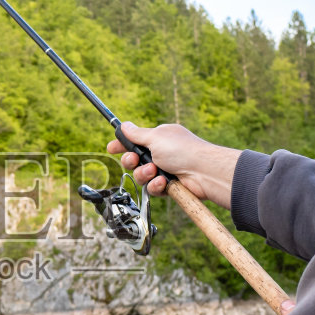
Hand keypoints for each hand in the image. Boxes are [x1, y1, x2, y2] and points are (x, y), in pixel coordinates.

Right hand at [107, 122, 240, 207]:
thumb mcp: (155, 137)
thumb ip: (136, 134)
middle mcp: (162, 154)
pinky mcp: (169, 186)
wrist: (203, 172)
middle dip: (132, 162)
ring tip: (154, 171)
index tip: (111, 149)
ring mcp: (166, 170)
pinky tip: (163, 182)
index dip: (122, 146)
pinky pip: (153, 189)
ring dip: (145, 174)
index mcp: (160, 138)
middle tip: (134, 160)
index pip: (135, 141)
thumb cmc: (182, 150)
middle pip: (135, 160)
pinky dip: (156, 186)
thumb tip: (124, 125)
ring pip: (142, 176)